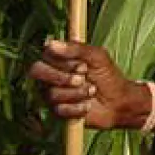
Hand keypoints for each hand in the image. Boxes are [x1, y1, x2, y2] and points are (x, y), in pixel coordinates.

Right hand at [29, 39, 143, 129]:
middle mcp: (52, 75)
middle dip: (62, 77)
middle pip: (37, 72)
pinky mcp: (57, 111)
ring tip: (91, 91)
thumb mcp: (97, 56)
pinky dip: (77, 107)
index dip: (61, 61)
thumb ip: (77, 49)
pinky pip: (59, 109)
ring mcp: (53, 93)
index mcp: (60, 59)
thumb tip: (50, 43)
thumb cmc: (107, 74)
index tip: (82, 64)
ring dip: (76, 93)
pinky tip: (87, 105)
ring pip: (51, 93)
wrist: (117, 101)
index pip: (44, 55)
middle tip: (82, 78)